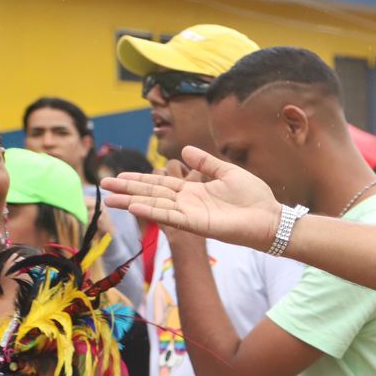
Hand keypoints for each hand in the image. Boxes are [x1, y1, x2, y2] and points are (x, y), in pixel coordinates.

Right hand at [101, 146, 279, 249]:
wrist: (271, 217)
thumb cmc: (254, 197)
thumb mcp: (227, 172)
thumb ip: (206, 163)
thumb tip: (184, 151)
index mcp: (194, 190)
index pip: (160, 184)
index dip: (140, 180)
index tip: (118, 177)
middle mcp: (188, 203)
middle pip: (152, 194)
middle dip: (128, 191)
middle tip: (104, 187)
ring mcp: (191, 214)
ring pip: (156, 206)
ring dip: (132, 202)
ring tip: (109, 200)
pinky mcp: (199, 224)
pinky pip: (171, 217)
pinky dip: (153, 212)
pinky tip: (134, 207)